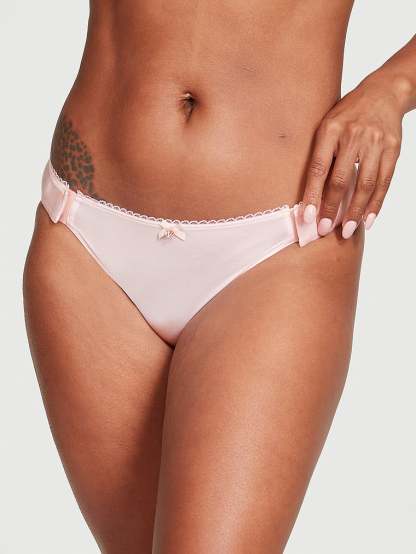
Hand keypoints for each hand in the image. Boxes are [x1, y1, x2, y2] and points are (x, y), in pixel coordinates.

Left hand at [301, 73, 403, 237]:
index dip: (312, 195)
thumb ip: (320, 154)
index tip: (307, 217)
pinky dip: (375, 204)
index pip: (319, 168)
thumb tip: (310, 195)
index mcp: (330, 129)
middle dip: (332, 208)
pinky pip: (384, 182)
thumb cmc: (348, 114)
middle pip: (342, 179)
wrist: (384, 92)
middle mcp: (354, 135)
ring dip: (355, 211)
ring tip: (347, 231)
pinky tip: (368, 220)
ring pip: (365, 184)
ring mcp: (376, 142)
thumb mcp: (327, 125)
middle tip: (324, 230)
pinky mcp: (393, 148)